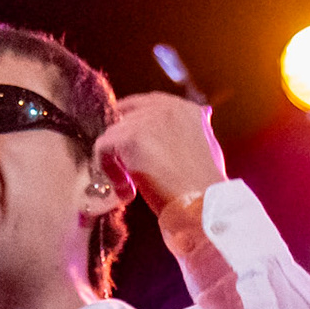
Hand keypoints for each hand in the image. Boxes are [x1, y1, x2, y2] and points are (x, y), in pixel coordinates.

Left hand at [92, 93, 226, 213]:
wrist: (203, 205)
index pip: (145, 104)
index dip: (131, 125)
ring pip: (112, 135)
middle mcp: (166, 107)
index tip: (126, 149)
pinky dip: (109, 171)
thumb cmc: (205, 186)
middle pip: (124, 118)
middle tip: (129, 175)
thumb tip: (203, 113)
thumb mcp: (206, 146)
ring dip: (117, 164)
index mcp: (184, 108)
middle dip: (122, 147)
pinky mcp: (130, 137)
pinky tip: (127, 191)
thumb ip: (192, 127)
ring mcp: (147, 119)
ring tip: (132, 189)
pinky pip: (103, 148)